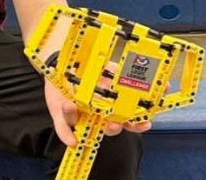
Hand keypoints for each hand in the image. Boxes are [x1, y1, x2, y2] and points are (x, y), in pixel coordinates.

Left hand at [43, 61, 159, 146]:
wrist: (62, 64)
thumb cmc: (86, 70)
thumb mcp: (105, 69)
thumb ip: (118, 73)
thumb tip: (134, 75)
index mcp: (109, 105)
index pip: (126, 119)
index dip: (136, 124)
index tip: (144, 123)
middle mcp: (96, 114)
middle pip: (108, 127)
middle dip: (114, 127)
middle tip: (116, 124)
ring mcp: (79, 116)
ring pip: (84, 126)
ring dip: (86, 125)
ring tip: (78, 109)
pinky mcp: (60, 115)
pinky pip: (63, 127)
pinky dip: (67, 135)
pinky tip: (71, 141)